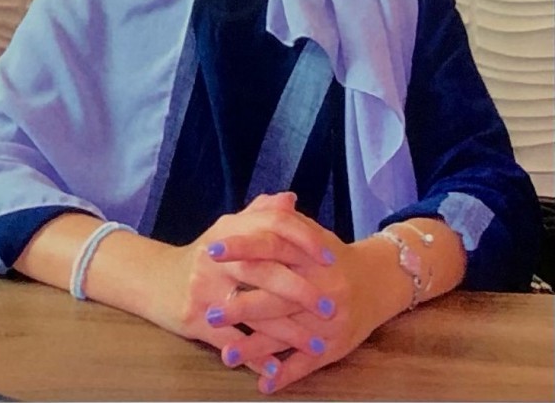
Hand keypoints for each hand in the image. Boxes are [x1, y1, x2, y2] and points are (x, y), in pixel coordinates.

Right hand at [143, 193, 336, 372]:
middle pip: (264, 270)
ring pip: (253, 310)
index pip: (272, 227)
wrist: (155, 281)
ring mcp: (204, 287)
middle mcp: (215, 256)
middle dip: (300, 291)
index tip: (331, 257)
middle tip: (329, 307)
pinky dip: (255, 355)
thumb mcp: (228, 230)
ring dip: (287, 331)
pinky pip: (231, 339)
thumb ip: (259, 214)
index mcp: (228, 230)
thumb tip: (290, 199)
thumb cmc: (203, 256)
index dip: (303, 240)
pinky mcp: (195, 318)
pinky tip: (277, 369)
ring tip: (316, 343)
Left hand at [205, 211, 400, 393]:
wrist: (379, 281)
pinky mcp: (335, 347)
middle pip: (276, 297)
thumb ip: (283, 219)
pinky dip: (286, 375)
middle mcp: (320, 287)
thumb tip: (257, 205)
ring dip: (256, 348)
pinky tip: (264, 383)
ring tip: (226, 354)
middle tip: (210, 312)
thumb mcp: (311, 233)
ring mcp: (328, 321)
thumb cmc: (332, 256)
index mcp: (309, 256)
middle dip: (242, 307)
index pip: (271, 247)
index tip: (210, 250)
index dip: (241, 248)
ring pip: (288, 335)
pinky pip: (308, 364)